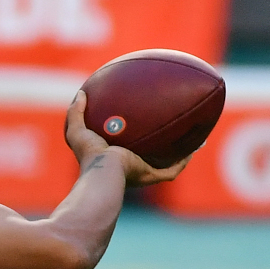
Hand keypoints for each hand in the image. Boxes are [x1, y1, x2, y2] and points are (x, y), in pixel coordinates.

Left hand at [64, 90, 190, 186]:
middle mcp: (130, 167)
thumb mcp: (77, 130)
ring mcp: (142, 173)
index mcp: (114, 158)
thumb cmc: (89, 154)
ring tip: (188, 139)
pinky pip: (173, 170)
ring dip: (177, 154)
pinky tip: (193, 149)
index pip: (126, 147)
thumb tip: (82, 92)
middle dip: (158, 145)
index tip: (139, 123)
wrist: (102, 170)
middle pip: (148, 157)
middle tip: (167, 128)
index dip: (133, 136)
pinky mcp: (152, 175)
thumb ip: (76, 112)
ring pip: (165, 164)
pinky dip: (183, 161)